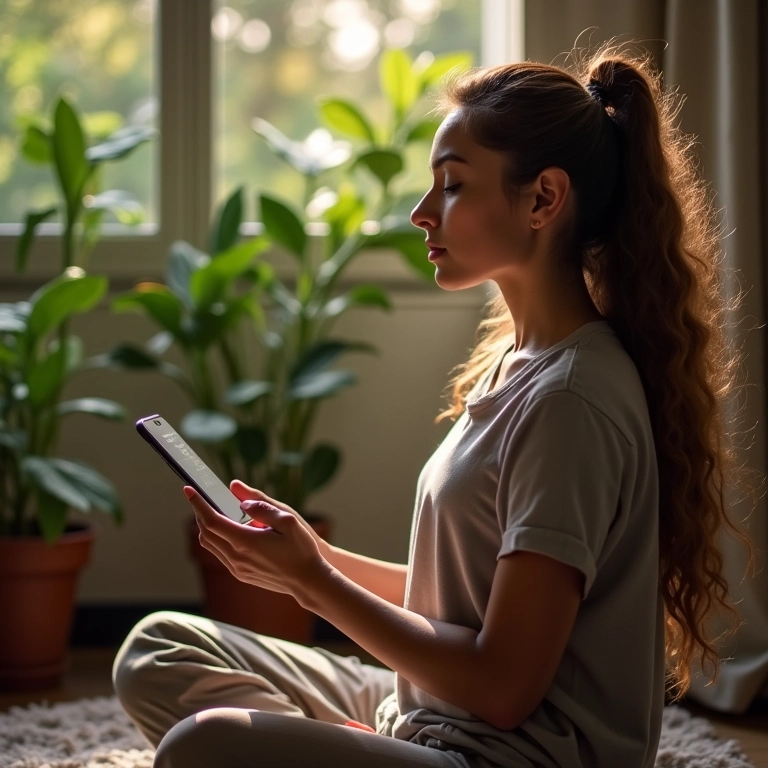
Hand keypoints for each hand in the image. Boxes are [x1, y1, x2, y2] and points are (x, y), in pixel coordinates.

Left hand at [184, 485, 327, 596]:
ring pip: (210, 545)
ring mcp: (237, 568)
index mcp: (245, 542)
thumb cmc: (301, 549)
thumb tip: (242, 502)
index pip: (211, 520)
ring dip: (206, 526)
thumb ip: (262, 508)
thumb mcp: (288, 520)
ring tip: (212, 511)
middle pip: (206, 532)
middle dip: (200, 512)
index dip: (198, 503)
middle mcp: (236, 557)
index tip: (189, 490)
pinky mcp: (241, 574)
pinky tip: (228, 529)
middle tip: (200, 497)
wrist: (308, 581)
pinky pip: (220, 554)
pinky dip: (216, 538)